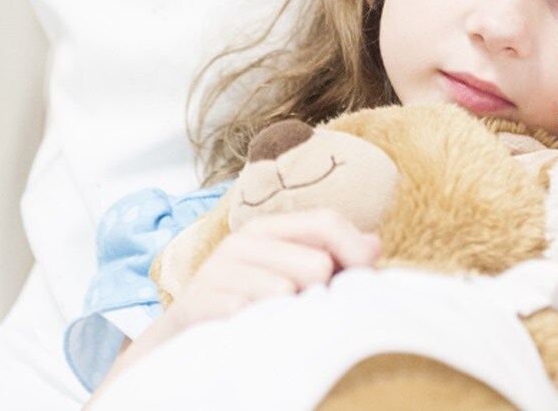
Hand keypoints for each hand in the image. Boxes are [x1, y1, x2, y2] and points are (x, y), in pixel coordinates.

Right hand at [165, 208, 382, 330]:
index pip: (327, 221)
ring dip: (290, 315)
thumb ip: (332, 256)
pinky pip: (255, 314)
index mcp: (267, 229)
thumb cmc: (247, 303)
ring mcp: (219, 270)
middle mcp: (242, 242)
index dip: (355, 250)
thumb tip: (375, 244)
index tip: (366, 277)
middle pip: (317, 264)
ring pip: (288, 290)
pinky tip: (252, 330)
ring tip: (275, 321)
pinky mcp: (203, 301)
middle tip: (302, 308)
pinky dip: (262, 328)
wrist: (183, 336)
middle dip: (319, 294)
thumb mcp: (288, 273)